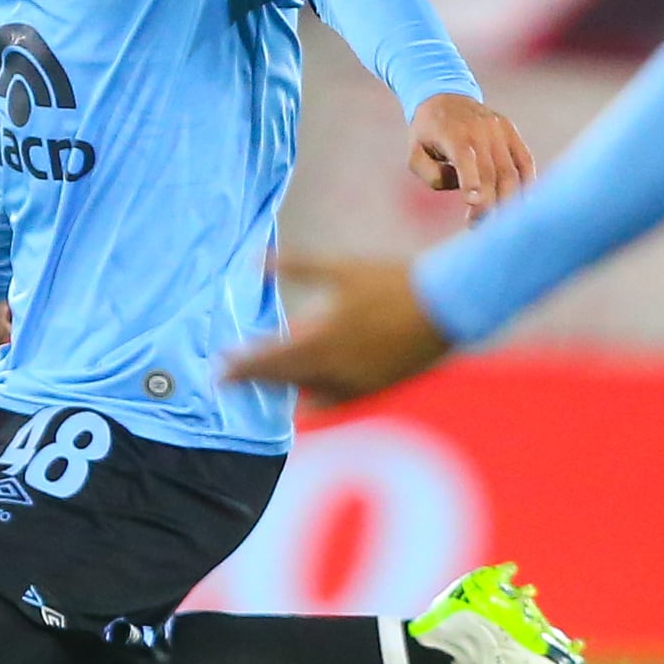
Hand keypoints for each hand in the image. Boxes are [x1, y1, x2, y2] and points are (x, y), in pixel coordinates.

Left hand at [222, 253, 451, 410]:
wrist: (445, 304)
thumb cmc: (390, 281)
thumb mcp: (339, 268)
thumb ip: (293, 265)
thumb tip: (252, 260)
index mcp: (322, 337)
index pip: (268, 359)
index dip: (240, 365)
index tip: (218, 368)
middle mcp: (335, 368)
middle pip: (281, 380)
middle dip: (252, 378)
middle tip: (227, 379)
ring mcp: (356, 384)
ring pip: (305, 394)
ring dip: (280, 388)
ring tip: (260, 382)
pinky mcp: (375, 390)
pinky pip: (334, 402)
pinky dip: (313, 400)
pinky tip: (303, 396)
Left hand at [406, 91, 532, 218]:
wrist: (445, 97)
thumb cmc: (428, 134)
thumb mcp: (415, 153)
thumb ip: (431, 174)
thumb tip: (460, 187)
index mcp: (452, 132)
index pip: (464, 157)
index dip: (470, 180)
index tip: (473, 202)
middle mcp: (479, 128)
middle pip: (491, 172)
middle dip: (487, 204)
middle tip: (476, 225)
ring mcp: (498, 129)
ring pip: (511, 171)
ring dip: (507, 201)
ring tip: (497, 222)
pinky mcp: (511, 131)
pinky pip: (525, 161)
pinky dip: (528, 184)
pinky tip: (523, 204)